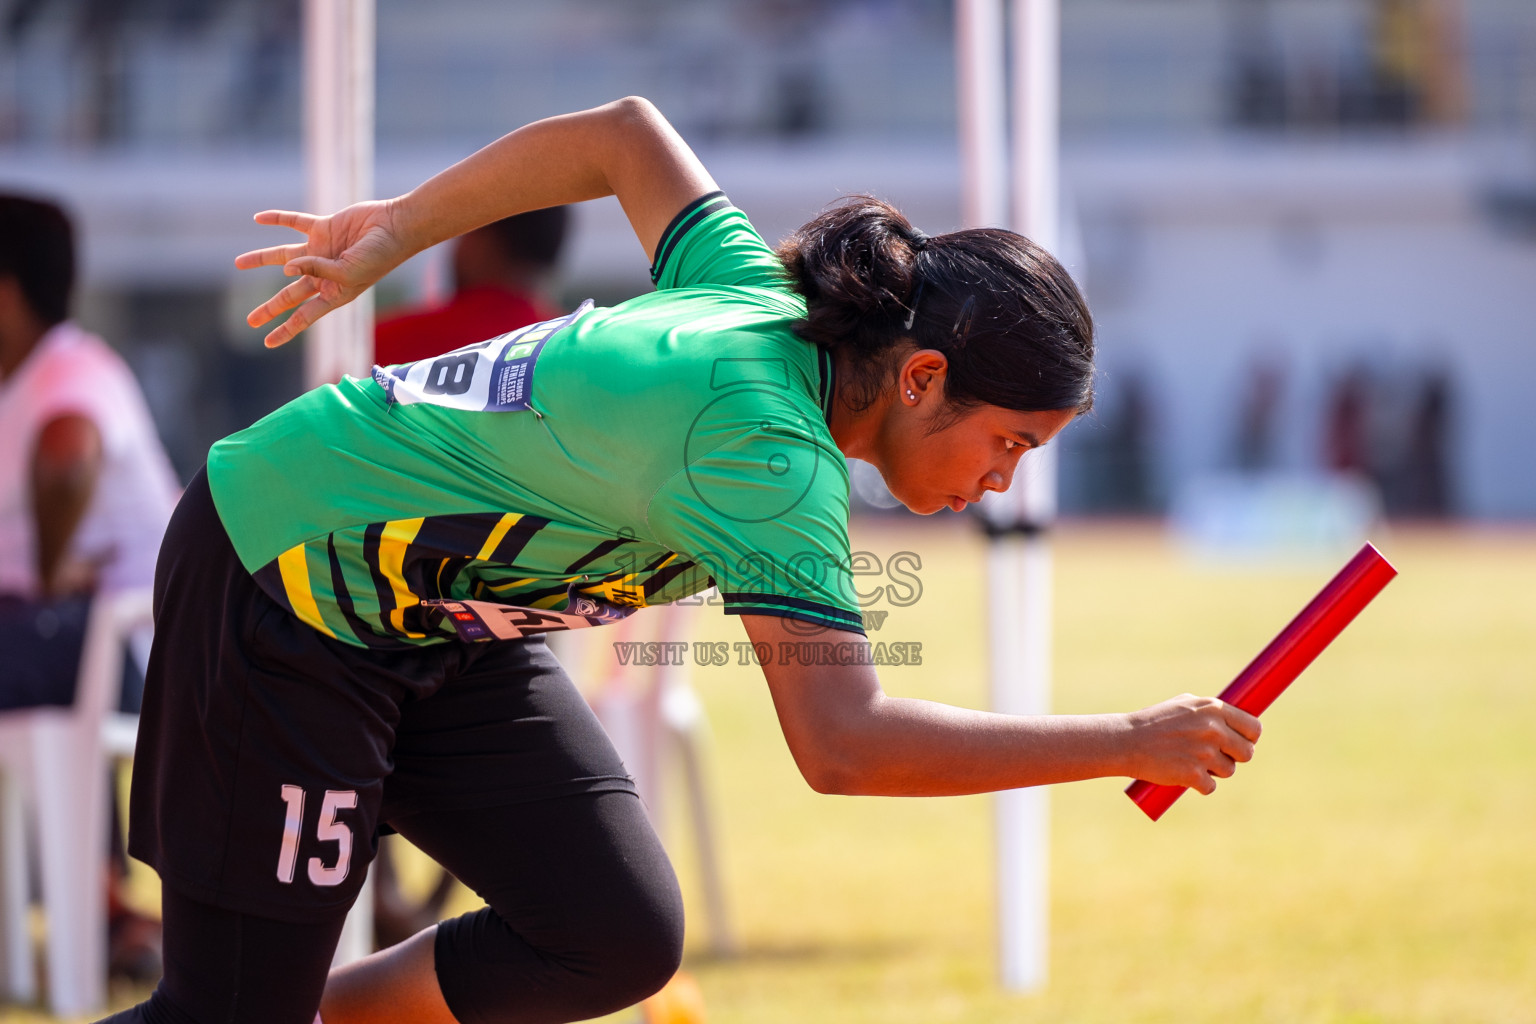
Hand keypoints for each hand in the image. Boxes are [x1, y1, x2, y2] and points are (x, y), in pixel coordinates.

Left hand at [234, 199, 409, 347]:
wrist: (395, 227)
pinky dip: (277, 219)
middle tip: (250, 321)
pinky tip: (258, 218)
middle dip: (270, 308)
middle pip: (289, 294)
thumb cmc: (378, 257)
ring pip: (283, 256)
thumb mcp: (347, 273)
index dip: (285, 330)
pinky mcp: (323, 228)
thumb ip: (316, 271)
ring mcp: (322, 251)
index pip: (304, 316)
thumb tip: (286, 268)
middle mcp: (324, 275)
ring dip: (260, 259)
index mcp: (334, 293)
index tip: (267, 343)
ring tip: (239, 263)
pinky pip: (294, 222)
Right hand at [1125, 694, 1261, 794]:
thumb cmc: (1154, 722)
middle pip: (1247, 752)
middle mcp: (1213, 729)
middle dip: (1235, 757)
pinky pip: (1210, 787)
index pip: (1253, 727)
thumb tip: (1236, 720)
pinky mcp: (1194, 774)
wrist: (1126, 741)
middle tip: (1218, 757)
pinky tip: (1185, 776)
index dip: (1250, 737)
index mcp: (1213, 709)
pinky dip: (1200, 785)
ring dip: (1215, 772)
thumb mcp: (1184, 705)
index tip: (1242, 742)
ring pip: (1229, 771)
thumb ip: (1210, 711)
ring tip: (1194, 763)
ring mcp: (1204, 753)